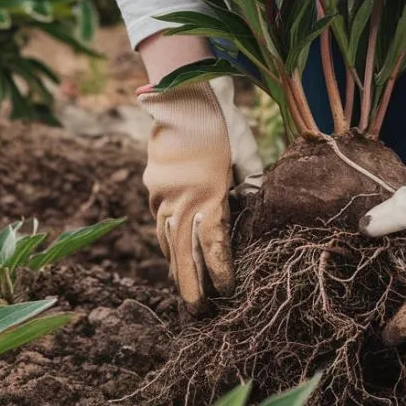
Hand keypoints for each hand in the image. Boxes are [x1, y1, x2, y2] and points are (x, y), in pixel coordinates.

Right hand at [138, 76, 263, 312]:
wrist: (184, 93)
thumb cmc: (224, 122)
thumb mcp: (247, 154)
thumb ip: (251, 185)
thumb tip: (253, 209)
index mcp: (208, 192)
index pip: (213, 242)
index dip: (219, 270)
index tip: (226, 290)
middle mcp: (181, 198)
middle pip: (183, 252)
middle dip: (190, 285)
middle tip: (197, 313)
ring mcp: (162, 192)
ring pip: (166, 239)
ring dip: (176, 267)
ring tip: (184, 292)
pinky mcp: (152, 185)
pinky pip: (159, 221)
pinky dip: (165, 241)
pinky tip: (171, 256)